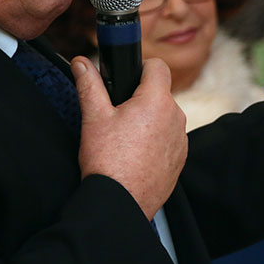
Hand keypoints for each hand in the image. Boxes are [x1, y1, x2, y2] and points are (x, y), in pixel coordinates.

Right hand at [72, 56, 187, 219]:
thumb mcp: (94, 117)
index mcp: (157, 101)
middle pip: (160, 94)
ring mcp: (181, 138)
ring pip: (165, 116)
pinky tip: (135, 153)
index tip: (127, 78)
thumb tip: (81, 61)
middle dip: (140, 98)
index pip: (158, 67)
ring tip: (124, 138)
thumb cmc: (107, 160)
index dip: (142, 67)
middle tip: (117, 114)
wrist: (121, 202)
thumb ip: (89, 84)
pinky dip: (155, 140)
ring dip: (148, 120)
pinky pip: (169, 138)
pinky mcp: (181, 157)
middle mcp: (176, 116)